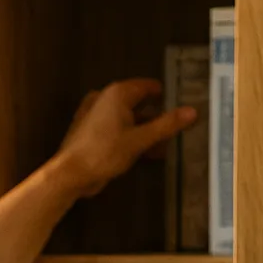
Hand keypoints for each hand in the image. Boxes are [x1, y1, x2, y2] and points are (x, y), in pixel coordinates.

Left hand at [52, 78, 195, 197]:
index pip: (149, 87)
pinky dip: (132, 138)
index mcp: (117, 94)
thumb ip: (166, 125)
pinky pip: (118, 130)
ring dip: (147, 131)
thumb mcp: (140, 140)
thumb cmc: (104, 152)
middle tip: (179, 129)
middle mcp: (105, 99)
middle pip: (140, 104)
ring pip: (129, 119)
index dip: (167, 96)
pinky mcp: (92, 132)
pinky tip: (149, 153)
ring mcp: (96, 115)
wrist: (69, 175)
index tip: (183, 107)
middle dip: (158, 117)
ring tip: (166, 146)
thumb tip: (193, 111)